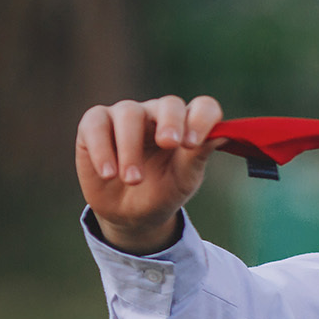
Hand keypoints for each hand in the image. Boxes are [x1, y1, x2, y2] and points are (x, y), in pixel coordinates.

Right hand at [75, 95, 223, 253]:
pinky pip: (96, 125)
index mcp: (187, 125)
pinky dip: (101, 149)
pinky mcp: (95, 125)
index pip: (202, 107)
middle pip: (168, 104)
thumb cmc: (163, 192)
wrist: (129, 214)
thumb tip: (223, 135)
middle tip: (169, 144)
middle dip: (170, 122)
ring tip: (133, 180)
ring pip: (129, 114)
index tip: (194, 143)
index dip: (202, 119)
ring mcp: (126, 116)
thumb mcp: (183, 180)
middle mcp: (158, 114)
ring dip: (131, 147)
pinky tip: (108, 174)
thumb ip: (197, 157)